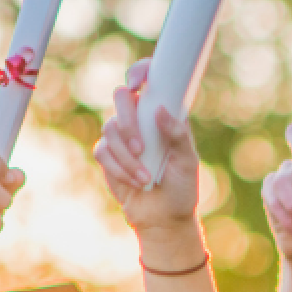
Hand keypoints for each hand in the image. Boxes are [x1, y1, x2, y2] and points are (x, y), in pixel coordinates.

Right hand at [93, 60, 199, 239]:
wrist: (163, 218)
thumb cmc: (182, 188)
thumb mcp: (187, 162)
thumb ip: (178, 136)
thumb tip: (161, 111)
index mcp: (164, 114)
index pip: (150, 81)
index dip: (140, 72)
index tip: (137, 83)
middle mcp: (141, 120)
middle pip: (122, 98)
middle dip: (128, 122)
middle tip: (141, 148)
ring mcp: (123, 136)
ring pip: (110, 128)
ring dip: (127, 156)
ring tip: (146, 178)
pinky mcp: (108, 154)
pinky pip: (103, 151)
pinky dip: (119, 168)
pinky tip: (137, 182)